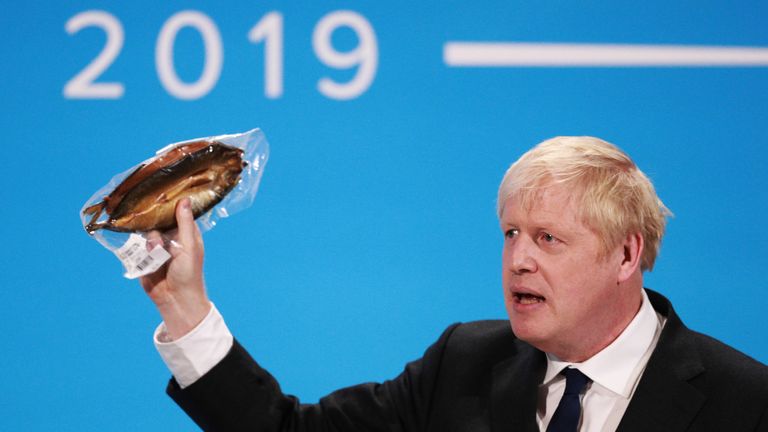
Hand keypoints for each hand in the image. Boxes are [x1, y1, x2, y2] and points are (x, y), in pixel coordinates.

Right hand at [140, 198, 210, 339]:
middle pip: (157, 220)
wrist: (175, 299)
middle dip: (155, 225)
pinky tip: (146, 254)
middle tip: (160, 236)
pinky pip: (136, 246)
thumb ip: (184, 223)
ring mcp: (156, 247)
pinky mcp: (144, 257)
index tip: (160, 194)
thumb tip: (185, 199)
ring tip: (156, 252)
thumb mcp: (189, 246)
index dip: (169, 203)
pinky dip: (139, 249)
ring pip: (146, 232)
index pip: (177, 211)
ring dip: (150, 241)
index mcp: (186, 232)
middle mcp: (171, 237)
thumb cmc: (189, 273)